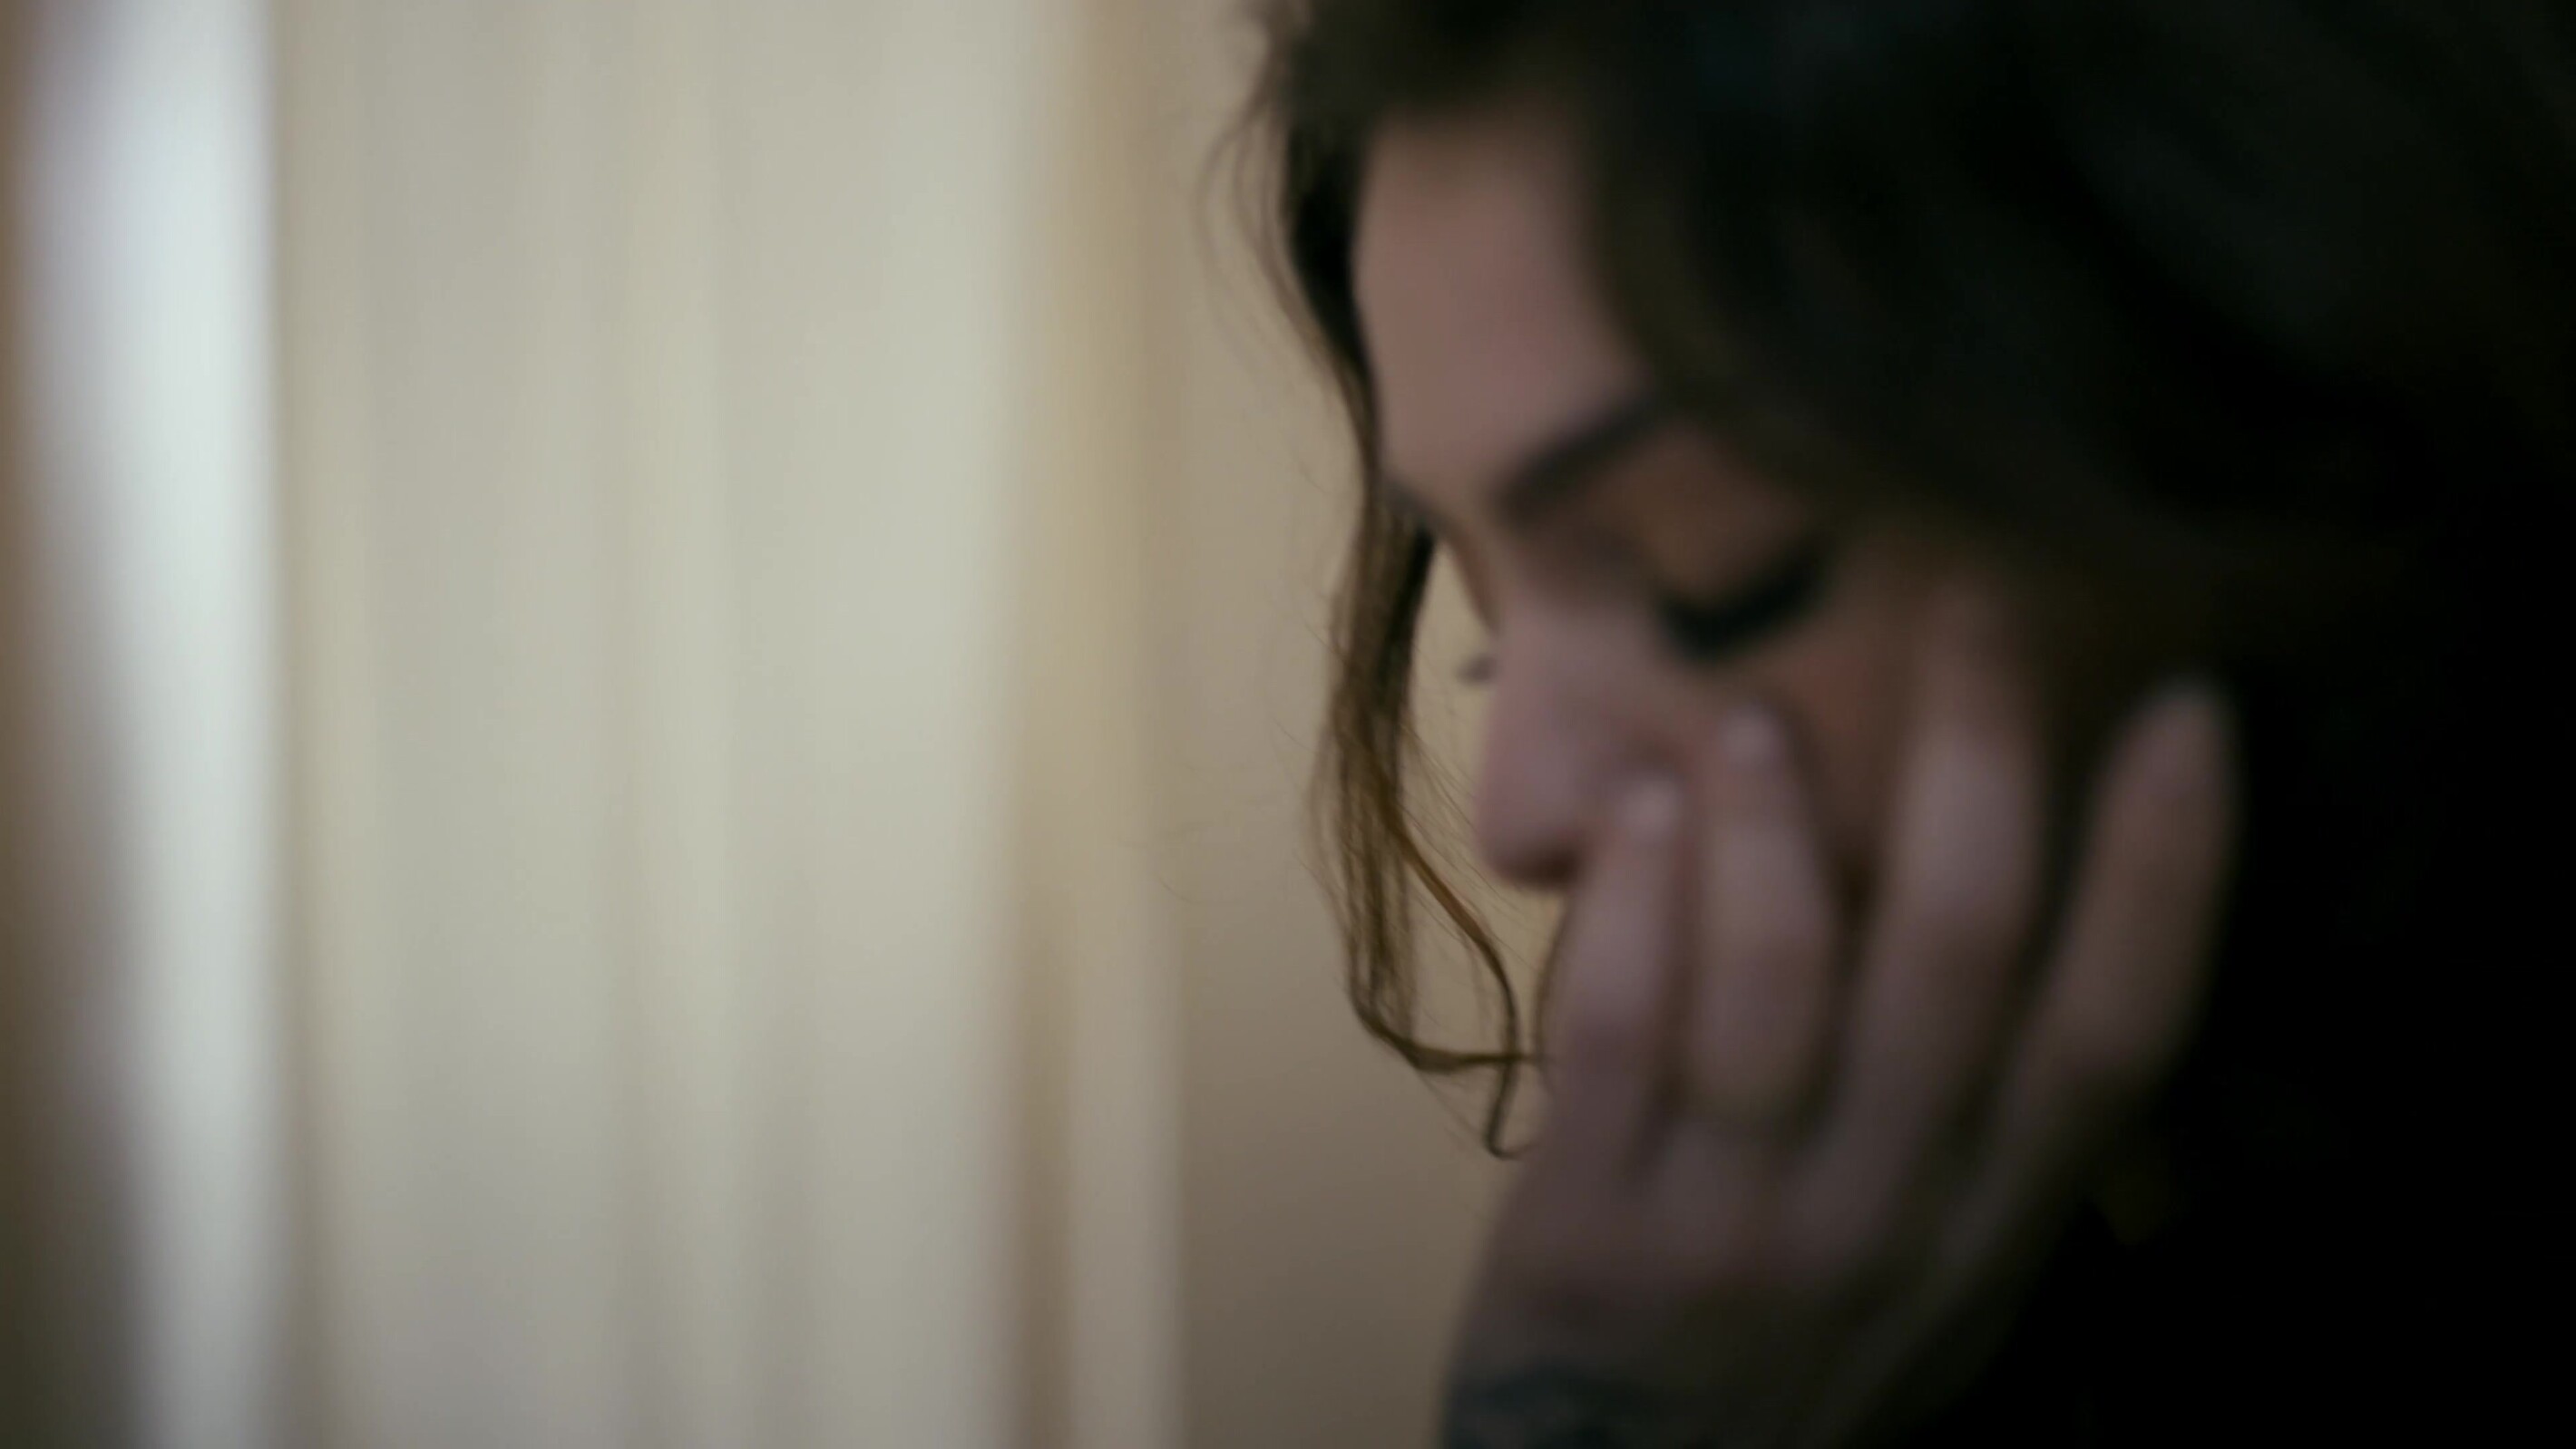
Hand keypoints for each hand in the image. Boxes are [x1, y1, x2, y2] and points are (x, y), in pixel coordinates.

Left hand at [1440, 591, 2238, 1448]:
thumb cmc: (1801, 1354)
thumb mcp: (1946, 1279)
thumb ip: (1992, 1127)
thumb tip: (2051, 899)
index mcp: (1997, 1226)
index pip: (2114, 1038)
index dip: (2164, 872)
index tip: (2186, 710)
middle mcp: (1889, 1221)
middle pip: (1954, 973)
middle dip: (1972, 774)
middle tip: (1971, 608)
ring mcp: (1736, 1229)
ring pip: (1777, 994)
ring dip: (1776, 832)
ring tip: (1758, 713)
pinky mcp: (1587, 1233)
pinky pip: (1614, 1040)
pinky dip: (1633, 911)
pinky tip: (1643, 808)